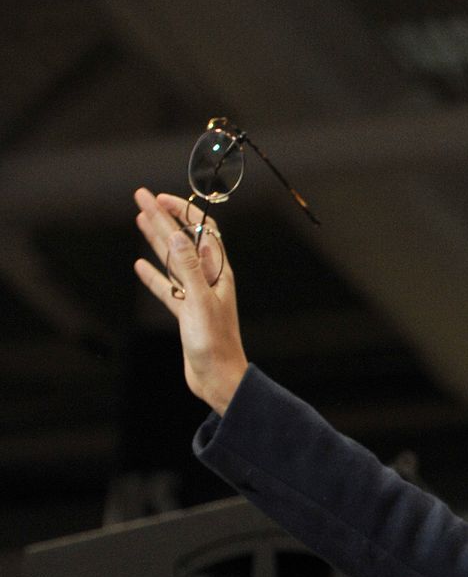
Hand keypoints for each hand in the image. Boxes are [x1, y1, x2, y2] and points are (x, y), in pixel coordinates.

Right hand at [132, 187, 248, 413]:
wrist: (218, 379)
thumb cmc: (214, 343)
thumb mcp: (199, 302)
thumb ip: (189, 269)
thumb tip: (177, 235)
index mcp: (218, 273)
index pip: (202, 231)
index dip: (182, 212)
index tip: (159, 198)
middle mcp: (209, 280)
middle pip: (183, 241)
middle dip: (163, 217)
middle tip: (141, 197)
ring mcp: (197, 295)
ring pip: (173, 260)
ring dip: (156, 239)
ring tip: (140, 219)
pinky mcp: (186, 313)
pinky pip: (167, 287)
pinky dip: (153, 275)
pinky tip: (140, 265)